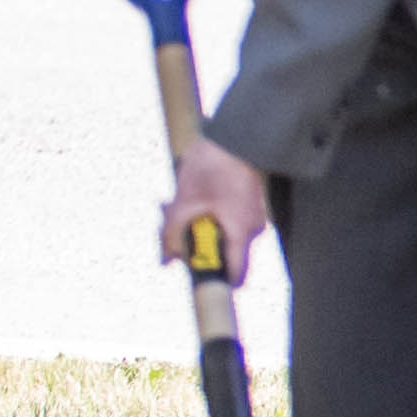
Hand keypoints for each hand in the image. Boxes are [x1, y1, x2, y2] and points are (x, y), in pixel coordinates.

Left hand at [160, 137, 272, 276]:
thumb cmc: (213, 165)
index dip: (214, 281)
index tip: (193, 273)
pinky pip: (225, 222)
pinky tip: (188, 198)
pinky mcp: (245, 207)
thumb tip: (166, 260)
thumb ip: (171, 234)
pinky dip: (205, 216)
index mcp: (241, 232)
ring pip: (221, 236)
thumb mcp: (183, 201)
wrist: (236, 135)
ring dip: (195, 227)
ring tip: (174, 205)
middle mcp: (251, 230)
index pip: (235, 275)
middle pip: (222, 254)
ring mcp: (251, 218)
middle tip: (171, 225)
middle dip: (193, 244)